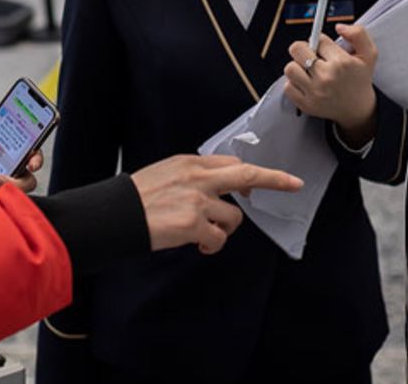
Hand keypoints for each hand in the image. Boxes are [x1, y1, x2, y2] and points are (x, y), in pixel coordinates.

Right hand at [130, 155, 301, 254]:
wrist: (115, 214)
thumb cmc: (136, 198)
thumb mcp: (165, 173)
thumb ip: (192, 177)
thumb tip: (217, 190)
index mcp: (189, 163)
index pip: (230, 162)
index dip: (250, 173)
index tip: (264, 179)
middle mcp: (197, 178)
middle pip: (245, 175)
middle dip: (274, 178)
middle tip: (293, 183)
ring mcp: (197, 201)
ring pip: (233, 217)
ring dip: (224, 230)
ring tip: (205, 235)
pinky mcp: (194, 224)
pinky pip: (218, 238)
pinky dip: (212, 245)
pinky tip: (199, 245)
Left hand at [284, 24, 378, 144]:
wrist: (358, 110)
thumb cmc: (360, 80)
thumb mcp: (369, 54)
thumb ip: (358, 34)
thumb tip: (339, 26)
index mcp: (341, 63)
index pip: (318, 39)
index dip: (321, 42)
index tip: (326, 49)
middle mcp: (326, 77)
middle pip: (297, 49)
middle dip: (304, 49)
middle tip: (312, 56)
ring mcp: (314, 92)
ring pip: (290, 68)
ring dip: (298, 67)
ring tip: (309, 71)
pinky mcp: (306, 105)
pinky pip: (287, 86)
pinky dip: (294, 84)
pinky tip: (306, 84)